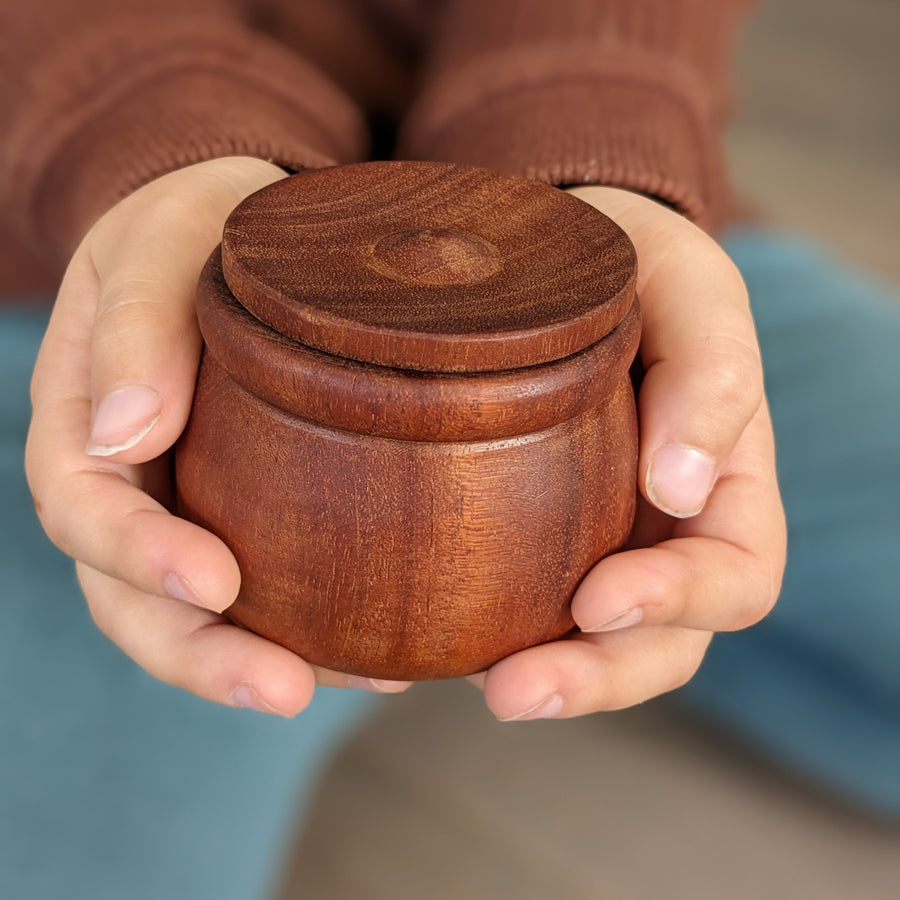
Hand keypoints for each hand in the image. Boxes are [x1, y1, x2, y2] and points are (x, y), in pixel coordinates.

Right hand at [25, 157, 410, 714]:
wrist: (237, 230)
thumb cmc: (193, 225)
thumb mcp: (163, 240)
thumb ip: (135, 323)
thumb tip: (122, 432)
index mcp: (82, 417)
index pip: (84, 508)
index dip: (138, 557)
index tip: (215, 581)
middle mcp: (128, 481)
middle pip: (136, 597)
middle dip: (202, 653)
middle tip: (285, 689)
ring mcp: (186, 505)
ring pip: (200, 616)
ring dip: (264, 662)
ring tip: (357, 683)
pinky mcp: (245, 515)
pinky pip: (266, 591)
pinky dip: (313, 630)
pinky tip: (380, 652)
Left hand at [473, 186, 785, 720]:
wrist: (551, 257)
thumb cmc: (636, 267)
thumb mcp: (688, 287)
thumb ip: (710, 370)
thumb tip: (682, 486)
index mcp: (722, 488)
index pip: (732, 577)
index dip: (678, 603)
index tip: (599, 598)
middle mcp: (659, 536)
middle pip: (654, 646)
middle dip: (594, 678)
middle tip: (513, 691)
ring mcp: (588, 545)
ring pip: (577, 648)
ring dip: (527, 678)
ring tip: (454, 680)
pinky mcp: (518, 541)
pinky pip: (502, 609)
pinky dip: (461, 636)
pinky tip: (405, 645)